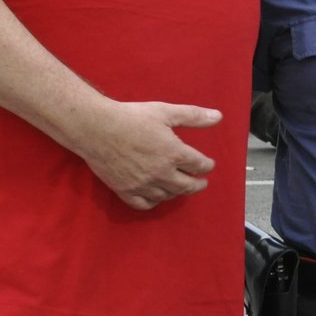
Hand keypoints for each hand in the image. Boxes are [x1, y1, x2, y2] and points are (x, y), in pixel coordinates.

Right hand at [74, 101, 221, 210]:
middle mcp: (162, 173)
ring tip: (181, 188)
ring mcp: (144, 185)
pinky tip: (157, 196)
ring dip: (178, 192)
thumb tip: (218, 117)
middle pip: (187, 186)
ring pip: (168, 195)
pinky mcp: (126, 191)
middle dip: (198, 184)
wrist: (97, 129)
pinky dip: (155, 201)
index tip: (208, 165)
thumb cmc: (131, 117)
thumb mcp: (165, 112)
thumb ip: (193, 116)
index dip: (207, 165)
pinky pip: (145, 204)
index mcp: (174, 153)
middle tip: (201, 182)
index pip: (199, 165)